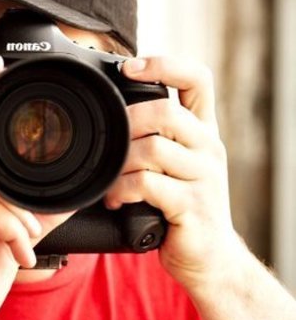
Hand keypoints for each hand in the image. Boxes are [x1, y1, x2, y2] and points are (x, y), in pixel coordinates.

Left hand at [104, 56, 239, 289]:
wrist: (208, 254)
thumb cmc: (183, 202)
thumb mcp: (176, 162)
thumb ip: (157, 136)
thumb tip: (113, 112)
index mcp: (203, 130)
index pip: (197, 79)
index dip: (163, 64)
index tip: (128, 68)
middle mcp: (208, 147)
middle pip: (165, 112)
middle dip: (127, 124)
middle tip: (111, 144)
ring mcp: (204, 177)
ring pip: (152, 149)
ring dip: (120, 164)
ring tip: (110, 181)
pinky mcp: (193, 206)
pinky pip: (147, 184)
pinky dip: (122, 190)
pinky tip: (116, 200)